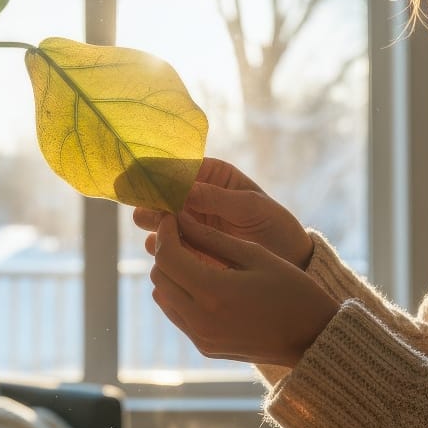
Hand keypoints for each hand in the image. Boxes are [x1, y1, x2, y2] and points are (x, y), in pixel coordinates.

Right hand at [133, 157, 312, 269]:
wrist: (288, 261)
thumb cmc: (275, 226)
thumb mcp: (251, 207)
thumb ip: (217, 198)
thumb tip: (183, 190)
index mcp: (210, 176)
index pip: (176, 166)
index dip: (155, 171)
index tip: (139, 179)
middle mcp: (193, 197)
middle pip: (160, 194)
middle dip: (150, 201)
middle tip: (151, 214)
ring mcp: (188, 224)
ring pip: (157, 220)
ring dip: (154, 225)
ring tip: (162, 233)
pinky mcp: (186, 249)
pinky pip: (164, 246)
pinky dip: (161, 247)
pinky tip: (166, 251)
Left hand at [148, 212, 337, 368]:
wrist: (313, 338)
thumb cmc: (292, 289)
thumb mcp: (254, 254)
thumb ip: (211, 237)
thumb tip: (180, 218)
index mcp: (213, 292)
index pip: (167, 256)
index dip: (165, 231)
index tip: (173, 217)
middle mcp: (200, 319)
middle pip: (159, 276)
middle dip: (166, 250)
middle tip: (182, 233)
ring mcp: (200, 337)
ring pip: (162, 296)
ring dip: (171, 273)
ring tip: (193, 257)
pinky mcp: (204, 346)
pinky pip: (176, 314)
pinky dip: (179, 294)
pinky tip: (201, 281)